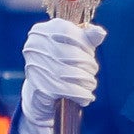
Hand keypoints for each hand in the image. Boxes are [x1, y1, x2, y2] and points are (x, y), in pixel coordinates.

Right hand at [17, 18, 103, 133]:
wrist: (40, 103)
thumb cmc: (61, 72)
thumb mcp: (76, 52)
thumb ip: (87, 39)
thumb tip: (99, 31)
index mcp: (43, 31)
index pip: (69, 31)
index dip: (83, 44)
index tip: (90, 53)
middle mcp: (34, 46)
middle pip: (72, 53)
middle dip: (87, 67)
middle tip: (91, 76)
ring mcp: (35, 66)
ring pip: (70, 71)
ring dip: (85, 83)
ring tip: (87, 88)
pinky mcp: (38, 86)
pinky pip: (65, 88)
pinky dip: (79, 95)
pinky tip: (84, 98)